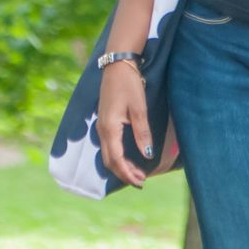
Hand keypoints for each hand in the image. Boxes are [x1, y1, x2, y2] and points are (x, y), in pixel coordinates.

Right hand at [96, 62, 151, 185]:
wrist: (117, 66)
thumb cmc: (129, 85)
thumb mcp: (139, 109)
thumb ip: (142, 133)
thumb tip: (147, 155)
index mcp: (109, 128)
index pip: (116, 160)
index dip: (128, 174)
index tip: (140, 183)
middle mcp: (102, 130)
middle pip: (110, 161)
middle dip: (125, 174)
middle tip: (142, 181)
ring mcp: (101, 126)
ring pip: (109, 154)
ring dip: (122, 166)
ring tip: (138, 173)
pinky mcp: (104, 122)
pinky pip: (109, 146)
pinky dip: (119, 156)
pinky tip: (130, 158)